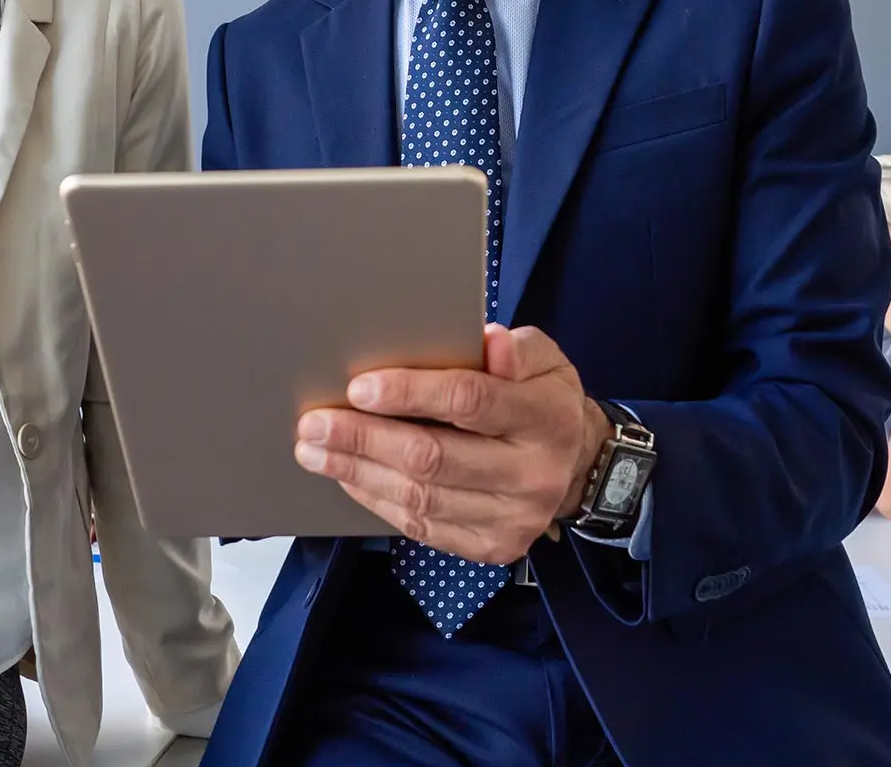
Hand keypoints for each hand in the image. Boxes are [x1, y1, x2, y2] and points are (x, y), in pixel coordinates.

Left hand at [294, 324, 609, 563]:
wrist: (576, 465)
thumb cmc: (542, 399)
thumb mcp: (544, 359)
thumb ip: (516, 349)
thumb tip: (488, 343)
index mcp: (546, 418)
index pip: (469, 402)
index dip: (410, 393)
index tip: (358, 387)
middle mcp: (533, 475)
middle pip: (434, 457)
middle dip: (364, 439)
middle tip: (314, 423)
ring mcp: (513, 518)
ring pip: (421, 497)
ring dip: (358, 472)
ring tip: (315, 450)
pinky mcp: (493, 547)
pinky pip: (422, 526)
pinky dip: (377, 499)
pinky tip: (348, 477)